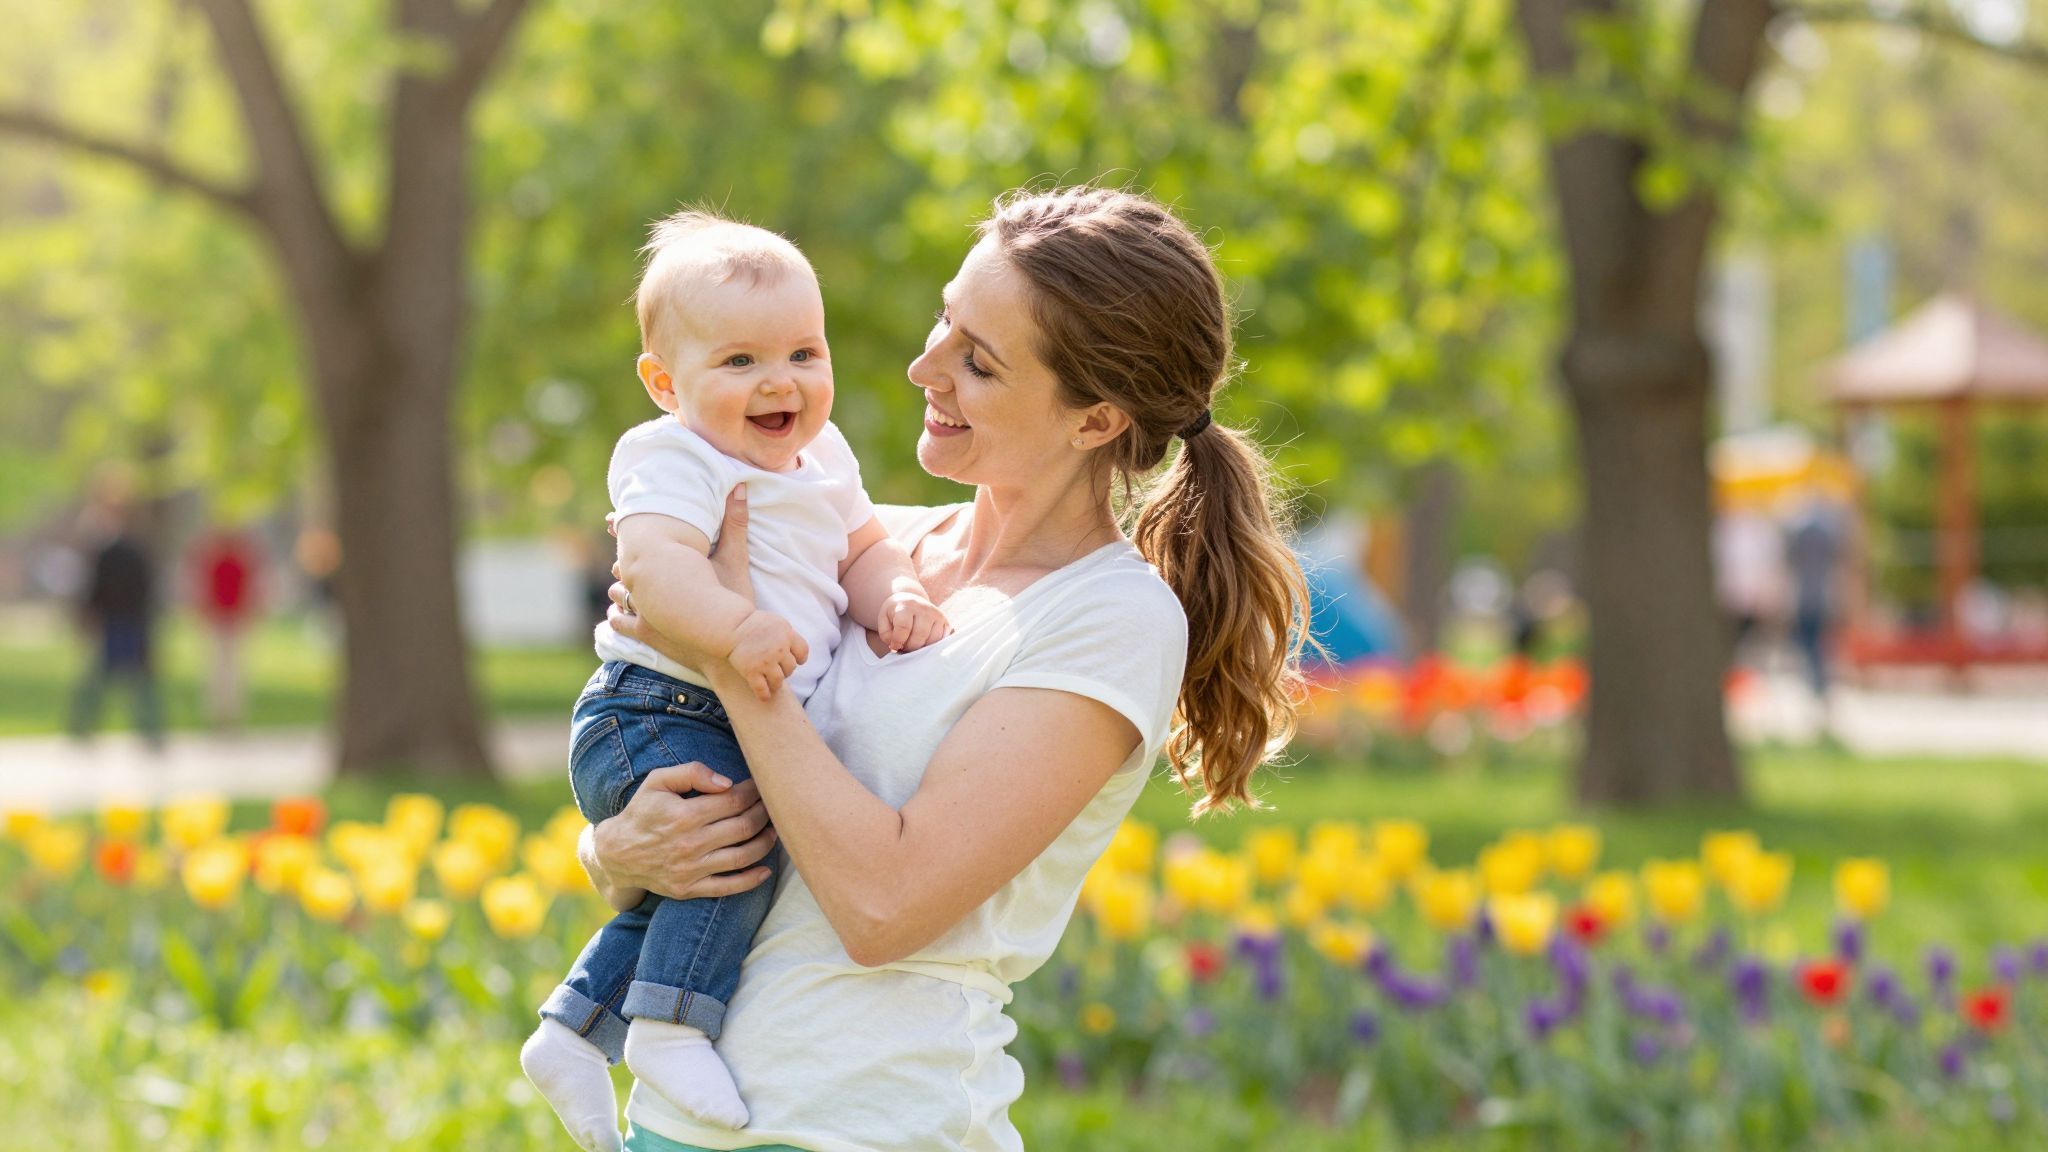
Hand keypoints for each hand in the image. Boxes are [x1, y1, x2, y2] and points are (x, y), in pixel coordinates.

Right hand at [582, 761, 776, 909]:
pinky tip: (766, 869)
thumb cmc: (642, 812)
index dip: (754, 792)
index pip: (734, 800)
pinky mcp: (690, 889)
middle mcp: (691, 843)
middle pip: (744, 826)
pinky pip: (729, 887)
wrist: (616, 854)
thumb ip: (692, 772)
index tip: (761, 786)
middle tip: (773, 806)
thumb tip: (727, 782)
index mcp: (685, 814)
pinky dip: (752, 880)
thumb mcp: (657, 782)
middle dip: (765, 813)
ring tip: (773, 831)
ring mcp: (691, 869)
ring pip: (743, 856)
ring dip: (765, 842)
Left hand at [604, 485, 758, 665]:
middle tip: (619, 552)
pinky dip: (618, 614)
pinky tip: (619, 611)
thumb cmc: (734, 604)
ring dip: (621, 587)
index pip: (633, 542)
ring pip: (618, 592)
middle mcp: (646, 587)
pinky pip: (619, 621)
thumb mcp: (736, 561)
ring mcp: (642, 612)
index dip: (620, 529)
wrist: (732, 649)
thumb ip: (735, 523)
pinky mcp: (643, 633)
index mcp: (663, 566)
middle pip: (622, 567)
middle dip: (623, 560)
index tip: (610, 521)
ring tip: (622, 581)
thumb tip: (740, 487)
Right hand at [728, 610, 808, 699]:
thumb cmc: (751, 622)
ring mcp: (766, 661)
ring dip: (776, 684)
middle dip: (785, 670)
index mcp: (786, 634)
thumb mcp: (775, 622)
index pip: (802, 652)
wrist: (731, 625)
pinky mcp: (751, 671)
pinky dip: (764, 695)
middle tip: (777, 670)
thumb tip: (794, 649)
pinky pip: (762, 689)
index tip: (795, 661)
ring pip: (779, 680)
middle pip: (790, 667)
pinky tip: (764, 696)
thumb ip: (786, 635)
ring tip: (772, 684)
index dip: (799, 658)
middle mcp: (779, 649)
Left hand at [879, 592, 949, 651]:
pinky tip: (924, 642)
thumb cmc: (895, 614)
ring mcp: (937, 614)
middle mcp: (924, 608)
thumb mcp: (884, 620)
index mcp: (907, 606)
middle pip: (920, 635)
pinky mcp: (945, 622)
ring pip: (933, 640)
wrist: (910, 601)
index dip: (898, 641)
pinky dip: (932, 646)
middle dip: (910, 647)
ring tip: (913, 644)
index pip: (904, 627)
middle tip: (904, 647)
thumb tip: (897, 647)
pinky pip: (942, 640)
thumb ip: (886, 635)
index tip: (894, 646)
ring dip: (921, 648)